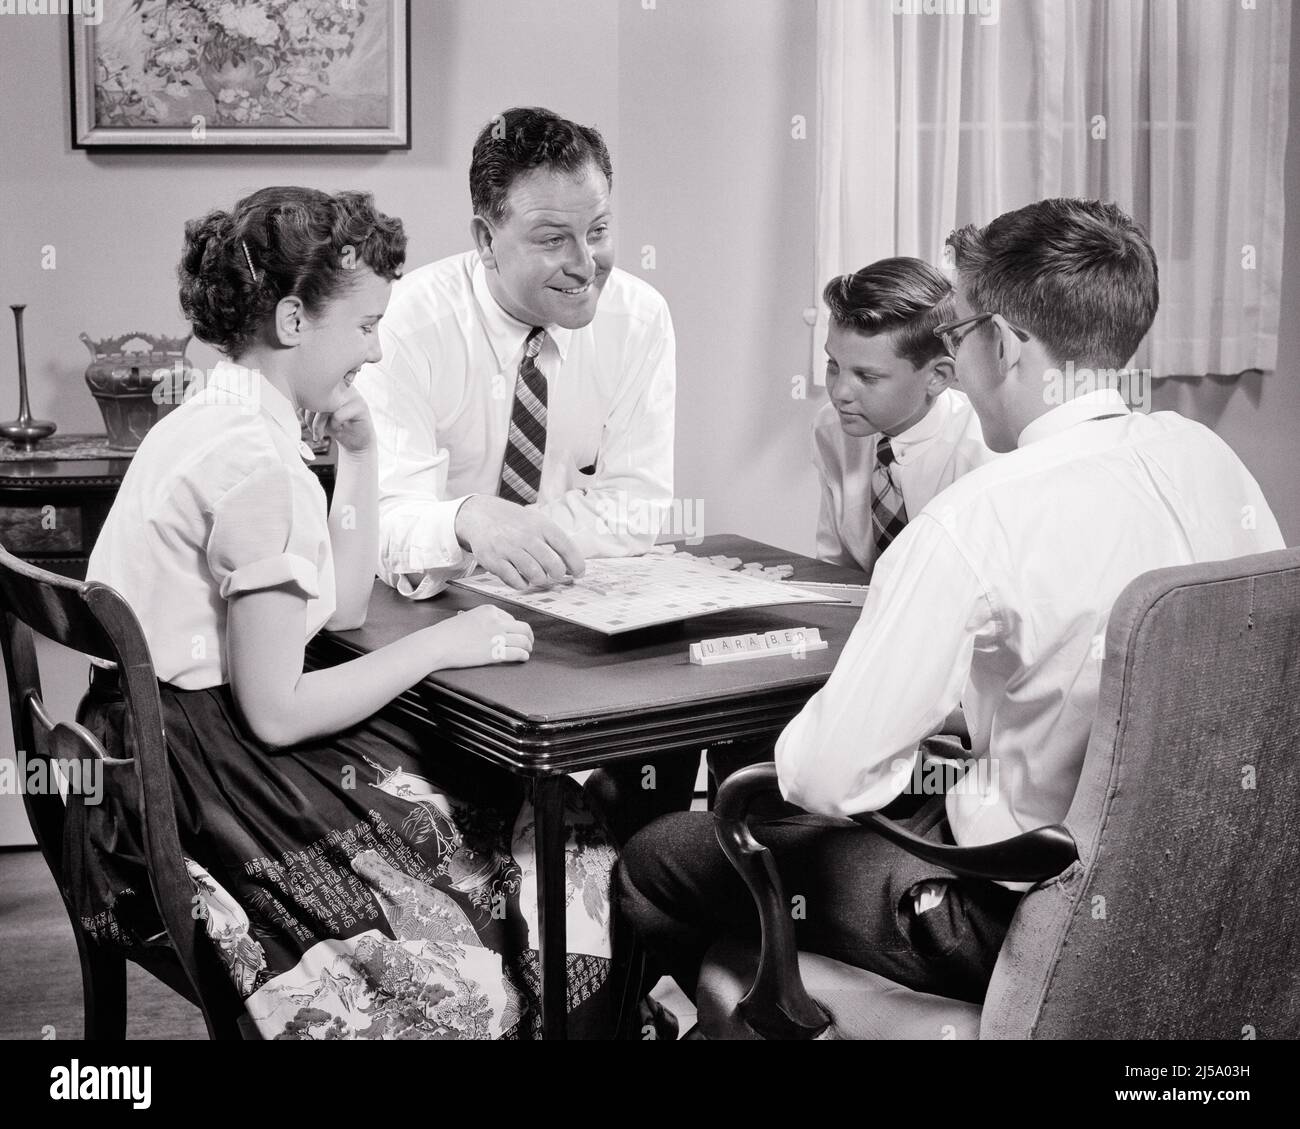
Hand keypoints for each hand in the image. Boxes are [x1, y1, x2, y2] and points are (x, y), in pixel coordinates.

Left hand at [301, 385, 373, 454]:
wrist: (356, 441)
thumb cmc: (335, 425)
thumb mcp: (318, 414)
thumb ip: (308, 404)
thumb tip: (293, 401)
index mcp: (330, 383)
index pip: (309, 389)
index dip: (302, 406)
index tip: (304, 419)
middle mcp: (342, 385)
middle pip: (316, 396)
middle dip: (309, 417)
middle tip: (311, 429)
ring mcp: (352, 394)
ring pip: (325, 406)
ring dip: (318, 425)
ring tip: (319, 434)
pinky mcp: (360, 406)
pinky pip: (337, 415)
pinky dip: (333, 426)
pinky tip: (337, 430)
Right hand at [428, 604, 533, 669]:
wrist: (437, 644)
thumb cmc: (446, 632)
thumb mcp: (467, 616)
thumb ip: (482, 619)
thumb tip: (491, 626)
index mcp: (489, 610)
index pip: (510, 618)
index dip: (514, 627)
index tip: (515, 633)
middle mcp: (496, 621)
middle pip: (523, 627)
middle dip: (528, 635)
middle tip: (528, 641)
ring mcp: (497, 637)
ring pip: (523, 641)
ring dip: (528, 647)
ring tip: (527, 650)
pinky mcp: (495, 653)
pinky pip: (517, 653)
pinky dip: (523, 656)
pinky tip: (523, 658)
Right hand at [454, 495, 585, 590]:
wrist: (481, 515)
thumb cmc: (514, 522)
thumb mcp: (536, 522)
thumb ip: (553, 541)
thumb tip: (573, 565)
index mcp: (541, 525)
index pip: (566, 547)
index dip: (576, 564)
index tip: (579, 573)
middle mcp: (527, 536)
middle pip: (553, 565)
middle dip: (558, 575)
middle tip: (555, 575)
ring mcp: (509, 549)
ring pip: (535, 575)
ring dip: (540, 580)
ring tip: (538, 576)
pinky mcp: (494, 560)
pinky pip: (515, 581)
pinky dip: (522, 584)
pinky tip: (522, 578)